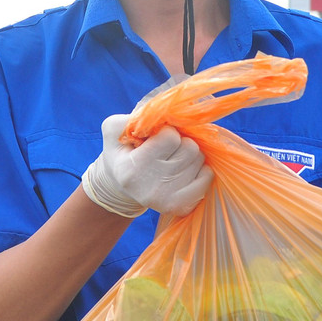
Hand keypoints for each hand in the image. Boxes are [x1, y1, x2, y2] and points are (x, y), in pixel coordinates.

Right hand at [80, 115, 212, 218]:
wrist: (121, 187)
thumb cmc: (121, 152)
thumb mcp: (114, 130)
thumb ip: (135, 117)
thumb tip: (167, 113)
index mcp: (132, 170)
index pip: (170, 137)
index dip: (166, 132)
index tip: (155, 138)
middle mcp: (152, 189)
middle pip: (190, 148)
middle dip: (180, 142)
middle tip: (167, 149)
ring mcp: (169, 200)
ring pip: (200, 160)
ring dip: (189, 154)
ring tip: (172, 159)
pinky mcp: (182, 206)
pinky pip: (207, 176)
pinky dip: (199, 169)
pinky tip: (183, 170)